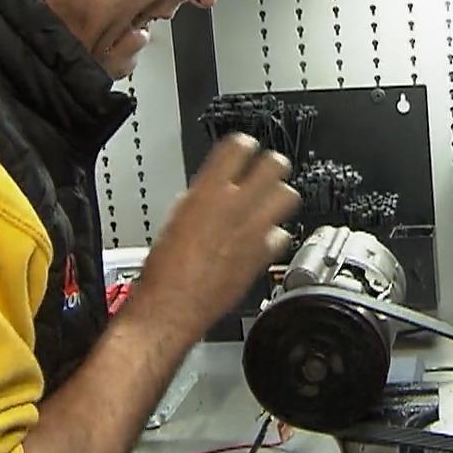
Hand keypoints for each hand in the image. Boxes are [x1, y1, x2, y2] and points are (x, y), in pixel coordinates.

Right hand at [130, 134, 298, 339]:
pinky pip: (282, 235)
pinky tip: (264, 238)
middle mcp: (236, 205)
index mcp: (208, 190)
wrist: (171, 307)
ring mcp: (254, 230)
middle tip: (267, 172)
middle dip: (272, 166)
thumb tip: (213, 189)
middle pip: (274, 165)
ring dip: (280, 196)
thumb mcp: (175, 217)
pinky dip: (275, 235)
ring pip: (288, 196)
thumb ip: (202, 197)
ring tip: (271, 201)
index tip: (245, 148)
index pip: (239, 147)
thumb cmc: (164, 268)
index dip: (244, 145)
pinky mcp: (263, 255)